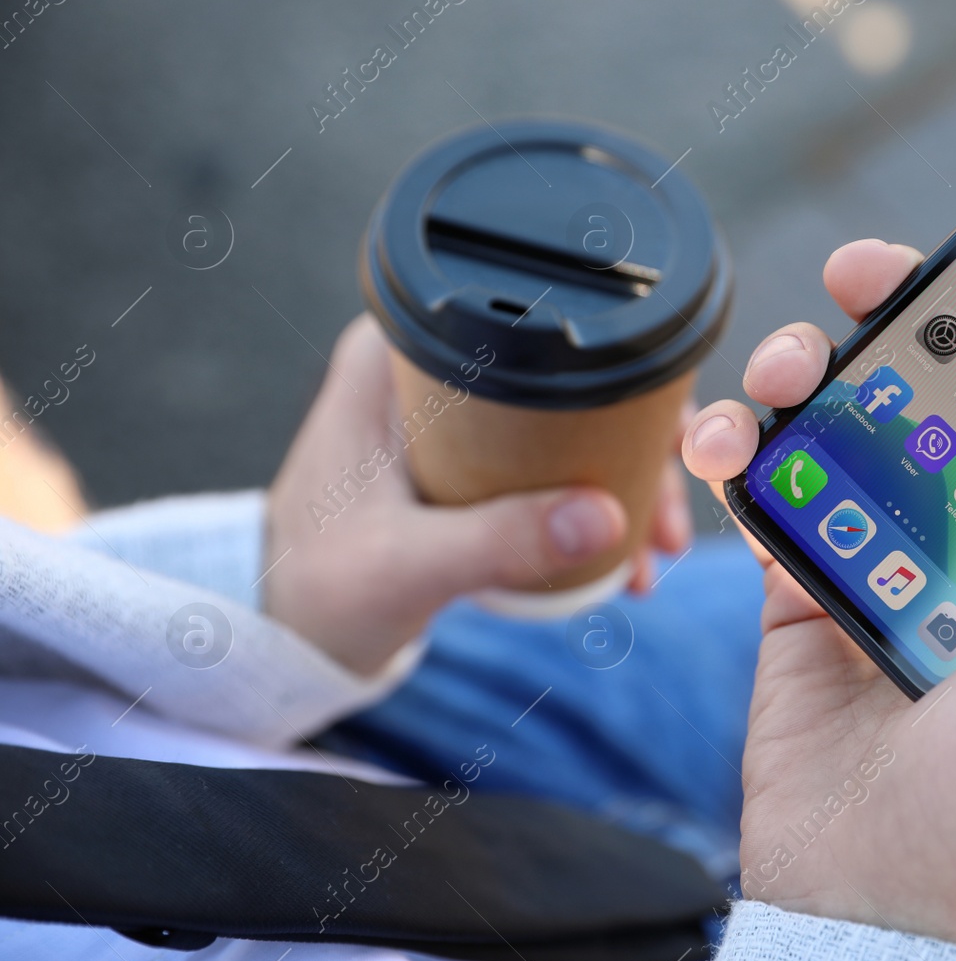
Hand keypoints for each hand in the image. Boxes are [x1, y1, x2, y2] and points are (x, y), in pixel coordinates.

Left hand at [265, 315, 690, 674]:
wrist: (278, 638)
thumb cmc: (315, 589)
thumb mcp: (406, 567)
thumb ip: (497, 543)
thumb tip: (609, 520)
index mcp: (396, 357)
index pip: (525, 322)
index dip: (614, 372)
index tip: (664, 437)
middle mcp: (429, 369)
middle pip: (567, 376)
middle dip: (639, 442)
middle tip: (670, 514)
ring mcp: (454, 416)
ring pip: (572, 425)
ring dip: (627, 480)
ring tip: (657, 551)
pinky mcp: (471, 460)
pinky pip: (555, 463)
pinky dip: (597, 503)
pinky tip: (626, 558)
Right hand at [683, 239, 955, 956]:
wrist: (882, 891)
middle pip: (937, 388)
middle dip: (900, 316)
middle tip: (866, 276)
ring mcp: (884, 556)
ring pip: (844, 421)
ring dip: (804, 370)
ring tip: (783, 370)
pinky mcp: (805, 587)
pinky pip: (769, 491)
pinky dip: (739, 450)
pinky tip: (724, 442)